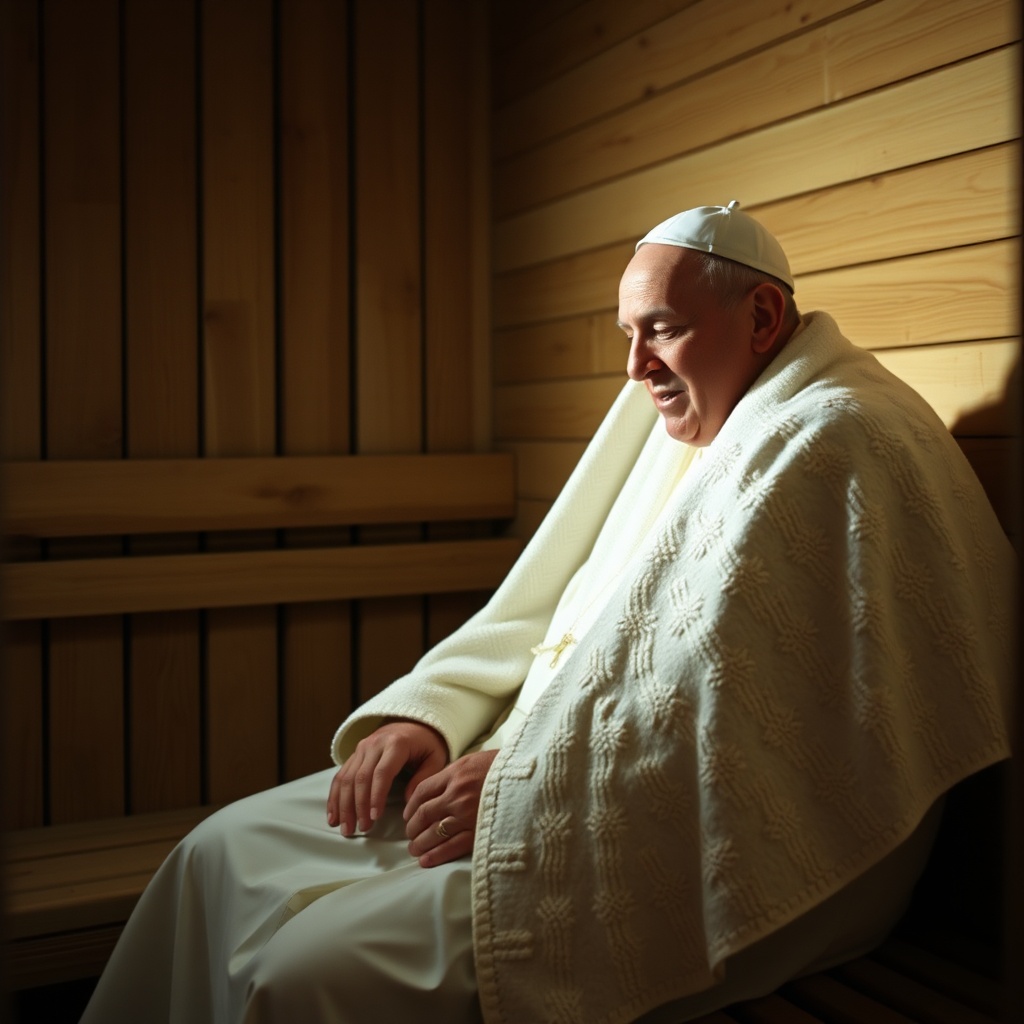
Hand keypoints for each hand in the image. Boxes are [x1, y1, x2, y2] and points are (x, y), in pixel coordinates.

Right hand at [327, 720, 446, 836]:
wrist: (413, 723)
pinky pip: (340, 776)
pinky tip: (333, 815)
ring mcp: (361, 748)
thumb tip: (409, 802)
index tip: (375, 817)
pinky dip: (335, 797)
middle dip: (357, 806)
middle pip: (360, 777)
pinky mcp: (354, 754)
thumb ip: (424, 778)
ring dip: (343, 805)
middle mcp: (375, 744)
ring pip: (347, 778)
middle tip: (358, 830)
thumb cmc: (426, 745)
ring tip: (345, 828)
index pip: (382, 772)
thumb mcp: (435, 758)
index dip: (376, 796)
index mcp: (396, 744)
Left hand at [404, 748, 498, 867]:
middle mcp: (457, 794)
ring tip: (414, 849)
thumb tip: (439, 788)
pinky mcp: (479, 831)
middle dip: (413, 827)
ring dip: (420, 843)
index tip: (408, 815)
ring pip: (434, 832)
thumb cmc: (504, 767)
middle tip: (410, 835)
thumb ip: (456, 774)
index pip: (422, 791)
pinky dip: (436, 855)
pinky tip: (425, 861)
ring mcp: (468, 814)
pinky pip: (452, 846)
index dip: (411, 806)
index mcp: (455, 774)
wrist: (531, 777)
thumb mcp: (476, 760)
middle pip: (424, 814)